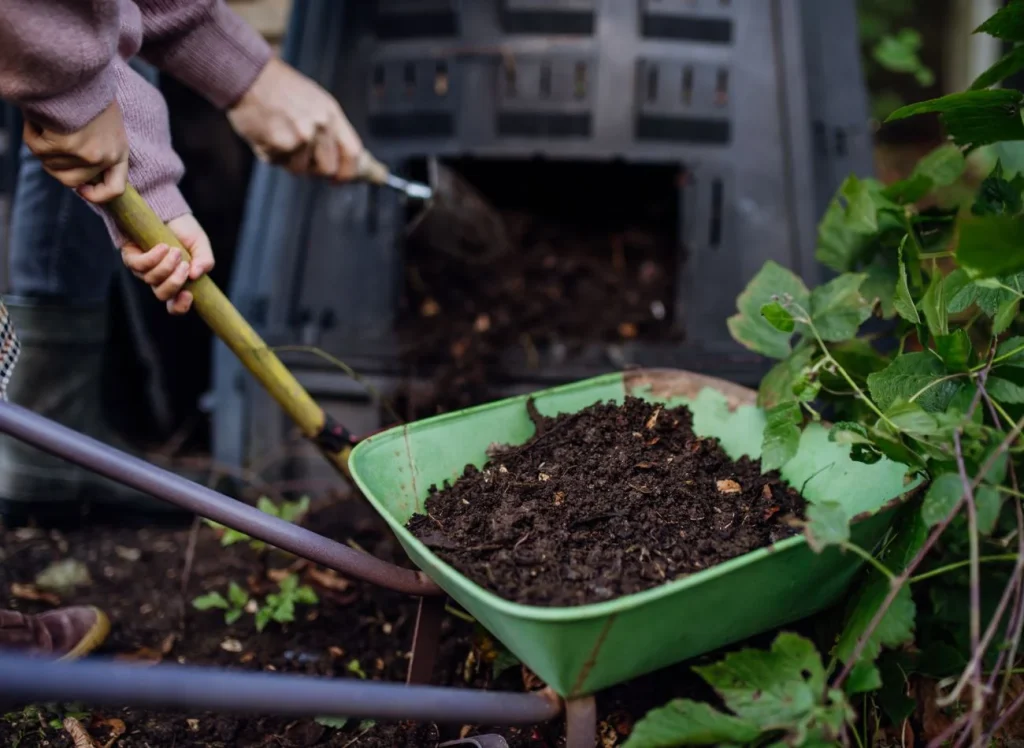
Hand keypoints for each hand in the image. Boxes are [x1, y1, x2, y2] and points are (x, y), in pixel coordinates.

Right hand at [22, 100, 128, 202]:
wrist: (80, 69)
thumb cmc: (88, 92)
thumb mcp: (104, 123)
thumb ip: (96, 147)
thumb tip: (76, 176)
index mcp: (119, 151)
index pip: (115, 189)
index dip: (96, 195)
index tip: (80, 189)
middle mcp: (106, 156)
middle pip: (71, 181)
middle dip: (54, 164)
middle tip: (49, 140)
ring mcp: (87, 154)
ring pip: (50, 165)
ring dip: (42, 144)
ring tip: (48, 120)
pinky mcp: (66, 145)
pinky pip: (37, 148)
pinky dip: (32, 132)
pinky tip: (39, 115)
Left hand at [119, 214, 214, 314]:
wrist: (166, 210)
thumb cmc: (184, 230)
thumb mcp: (201, 245)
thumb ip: (205, 261)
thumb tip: (196, 274)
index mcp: (177, 281)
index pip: (175, 305)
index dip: (180, 306)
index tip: (189, 295)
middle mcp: (158, 279)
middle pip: (162, 295)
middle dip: (174, 282)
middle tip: (184, 265)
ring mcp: (143, 270)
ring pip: (152, 280)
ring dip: (166, 266)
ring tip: (175, 250)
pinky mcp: (131, 257)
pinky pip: (139, 266)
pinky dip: (153, 258)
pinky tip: (162, 247)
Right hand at [228, 58, 363, 181]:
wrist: (249, 75)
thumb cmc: (280, 89)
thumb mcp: (315, 101)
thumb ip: (329, 129)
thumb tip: (339, 158)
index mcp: (332, 114)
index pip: (353, 153)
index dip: (348, 172)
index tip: (338, 178)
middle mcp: (321, 126)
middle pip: (328, 169)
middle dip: (313, 169)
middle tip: (298, 156)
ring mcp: (302, 137)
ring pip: (300, 169)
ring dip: (288, 160)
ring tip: (278, 134)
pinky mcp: (281, 144)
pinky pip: (278, 163)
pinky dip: (270, 153)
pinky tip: (265, 133)